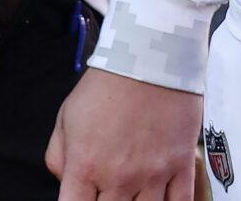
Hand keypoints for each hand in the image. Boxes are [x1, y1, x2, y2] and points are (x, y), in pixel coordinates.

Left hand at [46, 65, 203, 200]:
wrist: (150, 53)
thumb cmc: (108, 82)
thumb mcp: (66, 117)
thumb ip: (59, 158)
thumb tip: (66, 183)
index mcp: (86, 166)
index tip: (83, 200)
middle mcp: (119, 177)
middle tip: (110, 192)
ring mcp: (154, 173)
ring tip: (132, 195)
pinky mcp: (181, 163)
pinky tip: (162, 200)